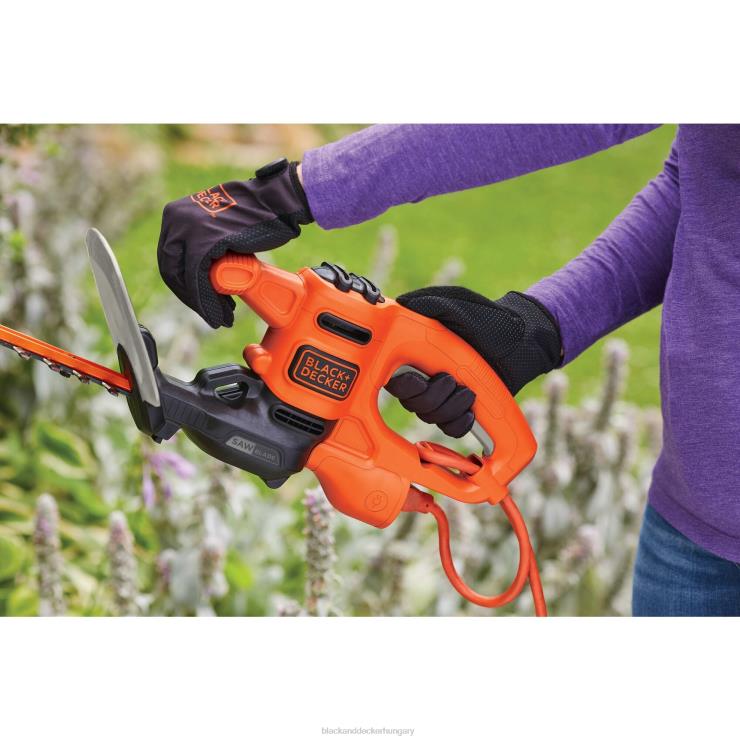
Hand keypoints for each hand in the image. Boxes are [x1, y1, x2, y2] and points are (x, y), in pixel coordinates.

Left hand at [157, 158, 311, 327]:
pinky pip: (197, 278)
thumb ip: (202, 239)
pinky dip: (206, 299)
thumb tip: (200, 269)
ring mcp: (187, 228)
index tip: (203, 302)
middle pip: (173, 271)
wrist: (276, 202)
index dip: (185, 286)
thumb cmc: (256, 215)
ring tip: (220, 317)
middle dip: (192, 298)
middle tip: (213, 313)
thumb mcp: (216, 225)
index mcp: (175, 214)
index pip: (170, 259)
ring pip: (184, 278)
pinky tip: (218, 312)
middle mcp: (175, 219)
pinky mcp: (204, 240)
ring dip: (201, 303)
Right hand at [385, 287, 561, 437]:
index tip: (420, 379)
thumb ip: (428, 304)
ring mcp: (444, 396)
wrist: (522, 339)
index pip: (396, 381)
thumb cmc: (490, 319)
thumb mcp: (458, 304)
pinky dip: (459, 423)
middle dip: (432, 396)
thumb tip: (401, 305)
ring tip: (468, 391)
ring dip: (450, 407)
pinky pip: (450, 428)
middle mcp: (426, 378)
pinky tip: (470, 411)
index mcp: (419, 355)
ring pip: (431, 417)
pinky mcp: (462, 411)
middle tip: (452, 380)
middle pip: (413, 404)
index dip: (404, 386)